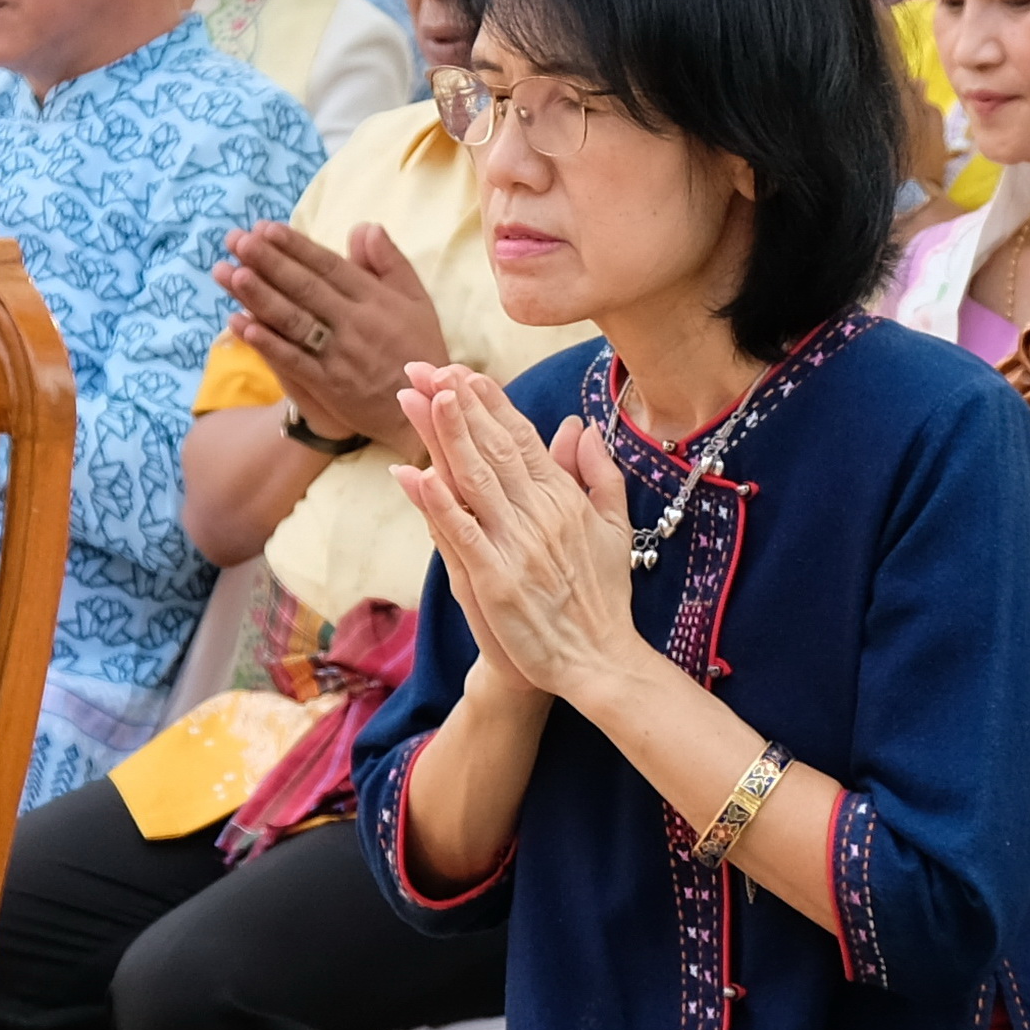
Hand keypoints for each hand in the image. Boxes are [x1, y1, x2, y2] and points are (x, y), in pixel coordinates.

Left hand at [218, 218, 449, 449]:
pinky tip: (240, 323)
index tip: (266, 228)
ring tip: (230, 273)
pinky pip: (293, 360)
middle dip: (269, 262)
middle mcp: (356, 323)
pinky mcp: (330, 385)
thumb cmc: (419, 347)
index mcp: (376, 299)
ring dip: (260, 297)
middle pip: (305, 288)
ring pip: (295, 321)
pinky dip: (266, 342)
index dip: (296, 246)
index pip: (329, 266)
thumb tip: (364, 227)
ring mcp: (341, 355)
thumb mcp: (417, 300)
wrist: (428, 407)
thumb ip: (390, 262)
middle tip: (238, 241)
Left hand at [393, 362, 642, 705]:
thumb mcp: (614, 527)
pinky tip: (415, 474)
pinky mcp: (496, 580)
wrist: (599, 661)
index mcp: (565, 499)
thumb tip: (583, 427)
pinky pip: (462, 534)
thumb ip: (598, 474)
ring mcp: (517, 546)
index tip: (462, 372)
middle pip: (494, 448)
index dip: (490, 403)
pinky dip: (438, 503)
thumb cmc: (602, 597)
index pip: (522, 438)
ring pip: (475, 479)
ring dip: (446, 435)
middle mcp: (541, 514)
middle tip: (426, 367)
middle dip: (458, 404)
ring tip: (421, 396)